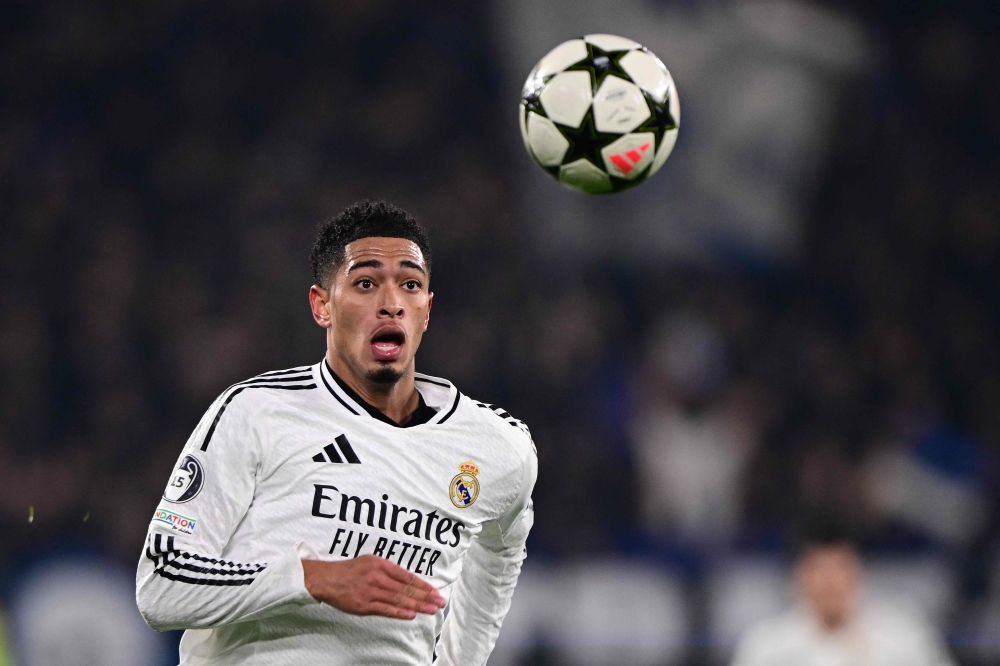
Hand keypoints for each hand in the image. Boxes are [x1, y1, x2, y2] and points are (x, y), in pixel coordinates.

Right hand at [302, 555, 445, 619]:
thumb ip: (388, 570)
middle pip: (406, 589)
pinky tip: (411, 615)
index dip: (423, 585)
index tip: (436, 591)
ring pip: (399, 599)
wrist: (326, 579)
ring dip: (417, 606)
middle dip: (426, 596)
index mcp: (381, 564)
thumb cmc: (350, 570)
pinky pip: (385, 609)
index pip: (408, 576)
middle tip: (440, 602)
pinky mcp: (363, 605)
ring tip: (431, 610)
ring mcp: (370, 591)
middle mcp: (378, 576)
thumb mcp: (370, 562)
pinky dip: (399, 612)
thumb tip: (408, 580)